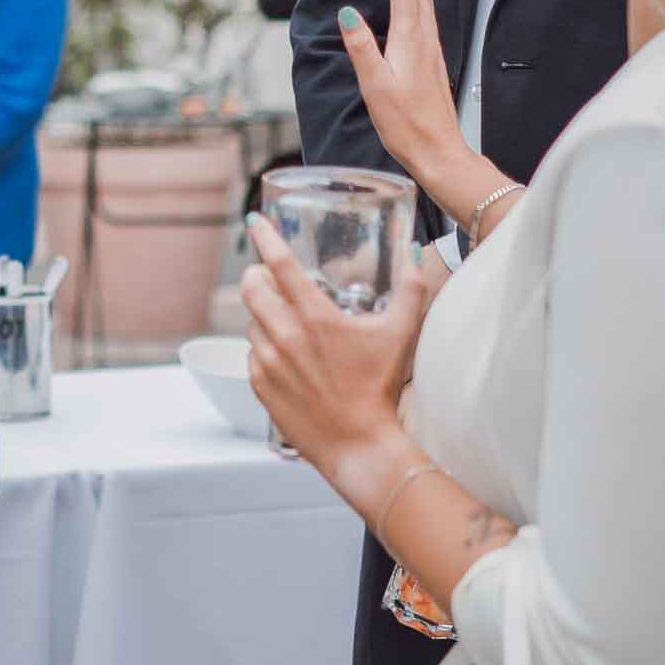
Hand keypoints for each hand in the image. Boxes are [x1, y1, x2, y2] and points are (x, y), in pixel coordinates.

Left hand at [239, 213, 431, 473]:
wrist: (359, 444)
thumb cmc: (379, 389)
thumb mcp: (400, 335)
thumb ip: (411, 291)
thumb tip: (413, 255)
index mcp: (314, 317)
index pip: (278, 263)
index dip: (264, 236)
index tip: (254, 220)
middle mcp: (284, 335)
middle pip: (251, 287)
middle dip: (256, 275)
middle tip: (269, 277)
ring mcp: (267, 360)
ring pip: (251, 322)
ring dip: (264, 316)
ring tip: (290, 326)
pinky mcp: (258, 383)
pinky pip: (252, 353)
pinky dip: (264, 348)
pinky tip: (287, 358)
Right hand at [339, 0, 463, 184]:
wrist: (439, 152)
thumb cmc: (406, 124)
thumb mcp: (374, 85)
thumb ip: (361, 46)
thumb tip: (347, 12)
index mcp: (410, 40)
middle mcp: (425, 39)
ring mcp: (431, 49)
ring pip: (425, 0)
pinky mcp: (432, 60)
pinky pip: (425, 15)